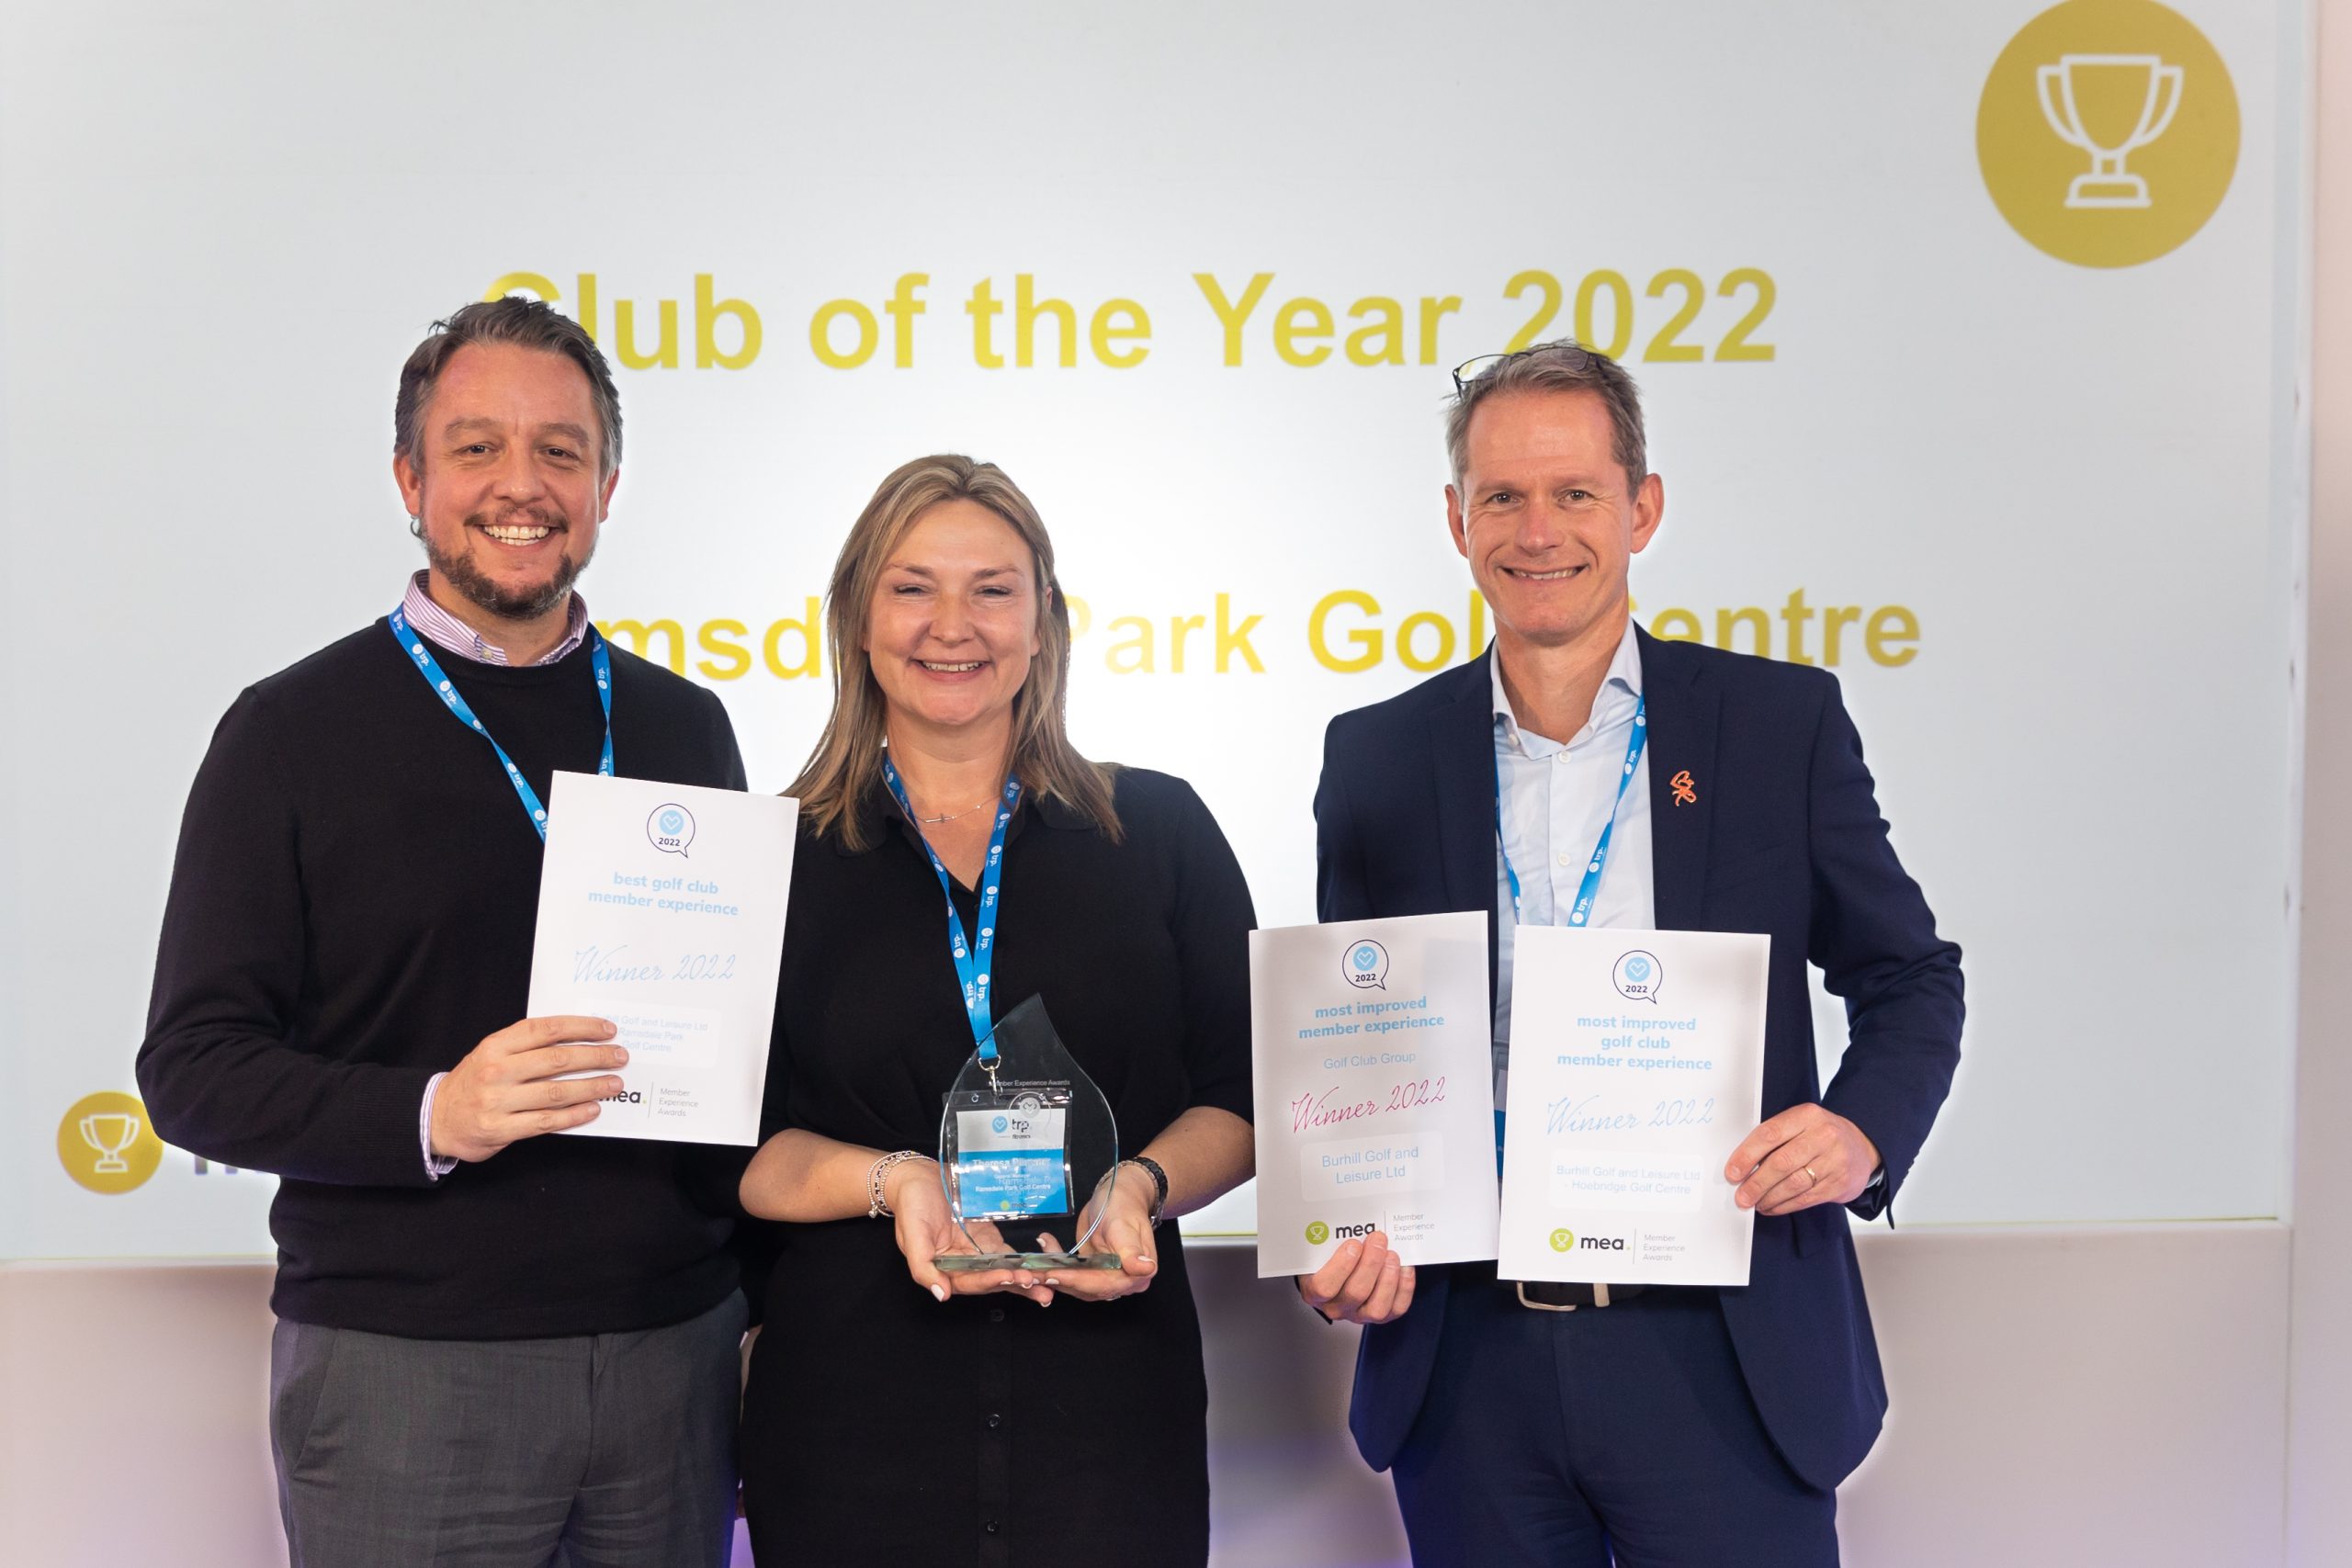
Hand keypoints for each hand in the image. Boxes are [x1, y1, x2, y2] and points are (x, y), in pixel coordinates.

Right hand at [429, 1015, 626, 1162]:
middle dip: (595, 1057)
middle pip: (557, 1060)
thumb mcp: (492, 1053)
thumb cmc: (474, 1082)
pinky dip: (573, 1115)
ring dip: (591, 1087)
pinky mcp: (500, 1129)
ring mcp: (497, 1101)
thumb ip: (526, 1045)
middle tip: (620, 1057)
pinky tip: (592, 1109)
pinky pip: (545, 1121)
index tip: (608, 1030)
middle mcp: (497, 1071)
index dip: (581, 1027)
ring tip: (614, 1084)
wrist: (435, 1118)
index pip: (547, 1029)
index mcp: (496, 1045)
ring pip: (555, 1092)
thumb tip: (578, 1038)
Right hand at [888, 1159, 1052, 1307]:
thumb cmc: (911, 1205)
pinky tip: (1041, 1264)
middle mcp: (961, 1265)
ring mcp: (976, 1251)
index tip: (1009, 1277)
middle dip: (1015, 1284)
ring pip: (1002, 1269)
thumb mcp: (912, 1236)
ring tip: (1047, 1281)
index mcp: (943, 1269)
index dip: (990, 1280)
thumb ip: (924, 1267)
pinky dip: (1022, 1260)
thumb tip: (941, 1295)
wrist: (919, 1177)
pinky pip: (1007, 1252)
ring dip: (1023, 1277)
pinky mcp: (987, 1237)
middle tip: (1039, 1286)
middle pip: (990, 1280)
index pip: (969, 1281)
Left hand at [1035, 1167, 1158, 1301]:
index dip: (1077, 1281)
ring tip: (1032, 1264)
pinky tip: (1045, 1249)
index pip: (1103, 1284)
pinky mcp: (1093, 1272)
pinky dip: (1056, 1265)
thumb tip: (1145, 1268)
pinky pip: (1072, 1274)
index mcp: (1137, 1273)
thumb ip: (1131, 1250)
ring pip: (1077, 1284)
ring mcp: (1107, 1277)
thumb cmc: (1123, 1206)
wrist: (1119, 1196)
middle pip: (1088, 1288)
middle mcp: (1123, 1281)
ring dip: (1053, 1274)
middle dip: (1059, 1280)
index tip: (1053, 1275)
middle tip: (1033, 1273)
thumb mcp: (1124, 1225)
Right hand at [1299, 1231, 1415, 1324]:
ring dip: (1388, 1277)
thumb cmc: (1329, 1257)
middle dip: (1371, 1263)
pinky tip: (1403, 1268)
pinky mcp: (1381, 1316)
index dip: (1341, 1266)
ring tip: (1391, 1254)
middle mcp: (1336, 1307)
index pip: (1324, 1286)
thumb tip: (1352, 1220)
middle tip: (1378, 1239)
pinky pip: (1396, 1308)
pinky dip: (1404, 1287)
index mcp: (1314, 1290)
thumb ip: (1329, 1239)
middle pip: (1355, 1292)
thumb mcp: (1321, 1247)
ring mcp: (1359, 1314)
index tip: (1353, 1243)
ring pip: (1376, 1307)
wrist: (1340, 1271)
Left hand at [1726, 1104, 1879, 1215]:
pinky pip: (1806, 1198)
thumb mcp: (1800, 1124)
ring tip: (1754, 1203)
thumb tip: (1741, 1166)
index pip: (1770, 1134)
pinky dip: (1784, 1205)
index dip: (1746, 1155)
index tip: (1732, 1173)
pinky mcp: (1840, 1183)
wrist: (1862, 1147)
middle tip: (1741, 1197)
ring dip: (1768, 1197)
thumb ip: (1774, 1139)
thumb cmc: (1820, 1135)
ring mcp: (1834, 1160)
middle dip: (1756, 1183)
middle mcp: (1823, 1136)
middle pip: (1781, 1162)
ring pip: (1793, 1183)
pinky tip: (1771, 1207)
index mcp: (1807, 1115)